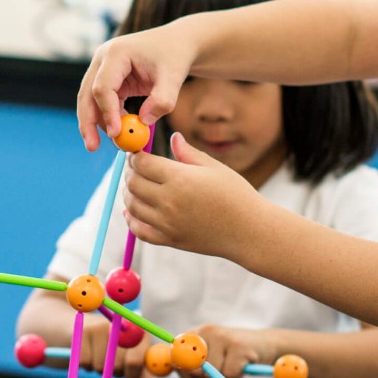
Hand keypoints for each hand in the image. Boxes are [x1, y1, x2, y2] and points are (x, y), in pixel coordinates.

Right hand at [76, 25, 195, 150]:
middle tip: (92, 147)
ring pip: (91, 99)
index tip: (116, 134)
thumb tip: (143, 122)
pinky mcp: (109, 79)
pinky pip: (103, 102)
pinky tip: (120, 131)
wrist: (176, 44)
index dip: (107, 112)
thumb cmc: (174, 57)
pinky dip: (109, 117)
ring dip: (97, 122)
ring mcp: (103, 68)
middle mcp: (103, 58)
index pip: (103, 87)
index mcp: (117, 53)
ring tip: (111, 143)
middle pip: (87, 94)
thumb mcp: (174, 77)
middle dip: (88, 122)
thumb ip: (163, 100)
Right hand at [77, 315, 154, 377]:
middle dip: (116, 373)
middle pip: (116, 366)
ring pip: (99, 366)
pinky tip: (92, 354)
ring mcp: (102, 325)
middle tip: (117, 363)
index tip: (130, 374)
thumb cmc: (124, 355)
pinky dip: (87, 365)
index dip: (131, 375)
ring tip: (104, 356)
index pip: (134, 362)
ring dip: (101, 370)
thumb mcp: (138, 370)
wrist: (98, 336)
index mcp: (141, 333)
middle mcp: (123, 324)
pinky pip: (84, 362)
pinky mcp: (83, 330)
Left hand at [123, 133, 264, 260]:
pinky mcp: (170, 240)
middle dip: (130, 172)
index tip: (137, 152)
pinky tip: (132, 211)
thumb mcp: (214, 167)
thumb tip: (173, 137)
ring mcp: (167, 223)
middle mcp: (169, 201)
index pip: (143, 163)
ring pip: (132, 206)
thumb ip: (188, 153)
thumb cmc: (237, 195)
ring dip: (128, 193)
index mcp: (180, 179)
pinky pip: (139, 231)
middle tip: (134, 167)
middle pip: (133, 183)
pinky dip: (131, 219)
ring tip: (134, 185)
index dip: (135, 155)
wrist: (249, 231)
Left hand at [174, 323, 278, 377]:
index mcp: (194, 334)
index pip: (176, 357)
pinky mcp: (239, 345)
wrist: (265, 344)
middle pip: (194, 369)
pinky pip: (229, 375)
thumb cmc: (233, 357)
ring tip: (233, 367)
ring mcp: (223, 336)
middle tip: (219, 373)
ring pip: (211, 374)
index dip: (185, 373)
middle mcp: (206, 331)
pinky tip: (242, 366)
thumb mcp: (211, 368)